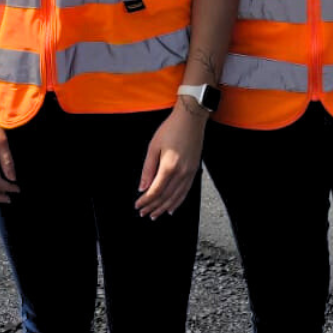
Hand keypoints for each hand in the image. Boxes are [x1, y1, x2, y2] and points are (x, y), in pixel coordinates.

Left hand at [135, 101, 206, 218]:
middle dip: (153, 207)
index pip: (155, 191)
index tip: (138, 206)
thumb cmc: (171, 129)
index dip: (145, 201)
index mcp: (169, 167)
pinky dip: (178, 201)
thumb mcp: (154, 147)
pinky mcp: (195, 170)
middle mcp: (181, 173)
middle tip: (144, 213)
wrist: (192, 118)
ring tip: (156, 214)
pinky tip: (172, 207)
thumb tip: (142, 187)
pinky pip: (186, 191)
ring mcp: (190, 173)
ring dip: (164, 207)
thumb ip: (148, 169)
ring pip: (176, 197)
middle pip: (165, 197)